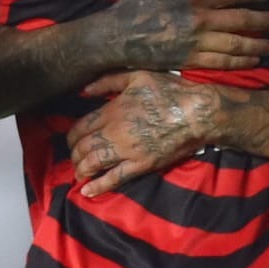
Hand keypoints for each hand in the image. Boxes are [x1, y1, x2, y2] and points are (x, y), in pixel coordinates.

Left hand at [66, 70, 219, 196]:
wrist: (197, 113)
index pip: (81, 127)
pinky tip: (87, 191)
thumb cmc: (169, 91)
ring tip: (79, 173)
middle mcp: (115, 132)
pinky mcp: (142, 165)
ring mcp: (128, 151)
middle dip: (74, 154)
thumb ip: (108, 81)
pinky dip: (99, 186)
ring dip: (82, 170)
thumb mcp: (137, 76)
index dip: (72, 136)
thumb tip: (84, 90)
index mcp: (112, 110)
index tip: (71, 140)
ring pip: (94, 163)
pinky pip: (115, 178)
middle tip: (74, 158)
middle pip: (83, 147)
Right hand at [115, 0, 268, 69]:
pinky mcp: (190, 61)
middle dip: (262, 21)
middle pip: (240, 21)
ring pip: (235, 45)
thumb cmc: (137, 4)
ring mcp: (196, 44)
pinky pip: (221, 62)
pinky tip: (252, 60)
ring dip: (256, 44)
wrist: (118, 37)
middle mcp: (199, 21)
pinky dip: (240, 62)